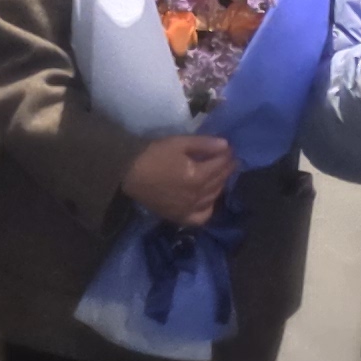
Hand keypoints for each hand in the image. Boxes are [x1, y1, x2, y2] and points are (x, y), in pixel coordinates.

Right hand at [122, 132, 239, 228]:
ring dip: (220, 185)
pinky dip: (208, 209)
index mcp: (197, 176)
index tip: (231, 149)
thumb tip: (226, 145)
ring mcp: (189, 209)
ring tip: (220, 175)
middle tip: (229, 160)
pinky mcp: (179, 217)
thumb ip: (204, 144)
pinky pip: (201, 217)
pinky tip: (208, 200)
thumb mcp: (179, 143)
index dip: (227, 156)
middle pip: (219, 182)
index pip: (220, 166)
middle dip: (226, 169)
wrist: (129, 172)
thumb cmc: (154, 154)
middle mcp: (196, 196)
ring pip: (213, 198)